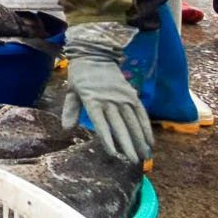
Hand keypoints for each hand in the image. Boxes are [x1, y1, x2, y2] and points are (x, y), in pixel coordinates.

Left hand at [61, 22, 152, 163]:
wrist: (95, 54)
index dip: (108, 139)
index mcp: (92, 100)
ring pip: (133, 121)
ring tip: (144, 157)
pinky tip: (150, 142)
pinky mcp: (132, 94)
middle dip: (128, 145)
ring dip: (140, 140)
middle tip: (133, 162)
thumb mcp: (71, 91)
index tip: (114, 155)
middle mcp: (109, 100)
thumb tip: (67, 129)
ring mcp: (122, 97)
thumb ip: (70, 110)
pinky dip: (146, 127)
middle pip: (120, 125)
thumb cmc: (80, 76)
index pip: (101, 124)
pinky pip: (141, 113)